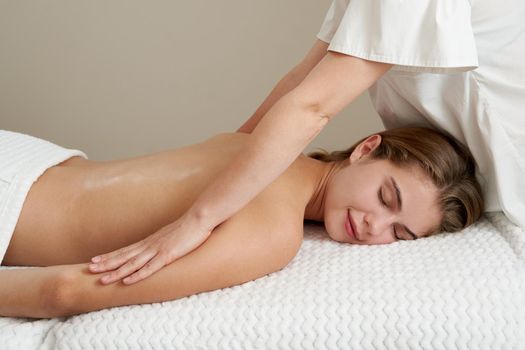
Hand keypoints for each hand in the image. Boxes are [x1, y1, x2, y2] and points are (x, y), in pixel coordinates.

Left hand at [88, 215, 210, 284]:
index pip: (126, 250)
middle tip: (89, 269)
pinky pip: (150, 267)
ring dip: (116, 272)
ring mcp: (158, 250)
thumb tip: (159, 247)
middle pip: (124, 256)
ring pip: (132, 263)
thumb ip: (163, 242)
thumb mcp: (172, 235)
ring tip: (102, 279)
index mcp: (150, 241)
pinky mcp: (168, 255)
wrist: (199, 218)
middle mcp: (150, 245)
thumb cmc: (189, 226)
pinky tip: (127, 281)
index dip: (110, 256)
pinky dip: (137, 275)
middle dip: (106, 263)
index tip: (95, 260)